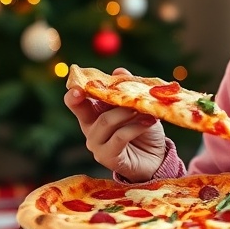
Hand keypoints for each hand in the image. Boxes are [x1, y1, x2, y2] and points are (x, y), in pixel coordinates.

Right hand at [64, 67, 166, 181]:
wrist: (155, 157)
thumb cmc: (143, 128)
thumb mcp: (137, 106)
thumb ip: (126, 89)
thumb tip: (119, 70)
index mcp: (93, 113)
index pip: (76, 101)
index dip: (74, 93)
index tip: (77, 86)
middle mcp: (90, 128)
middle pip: (83, 110)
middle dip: (87, 98)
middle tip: (101, 87)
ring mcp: (97, 144)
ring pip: (105, 121)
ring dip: (125, 112)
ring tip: (142, 107)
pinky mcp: (108, 157)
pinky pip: (120, 136)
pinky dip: (136, 126)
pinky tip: (149, 121)